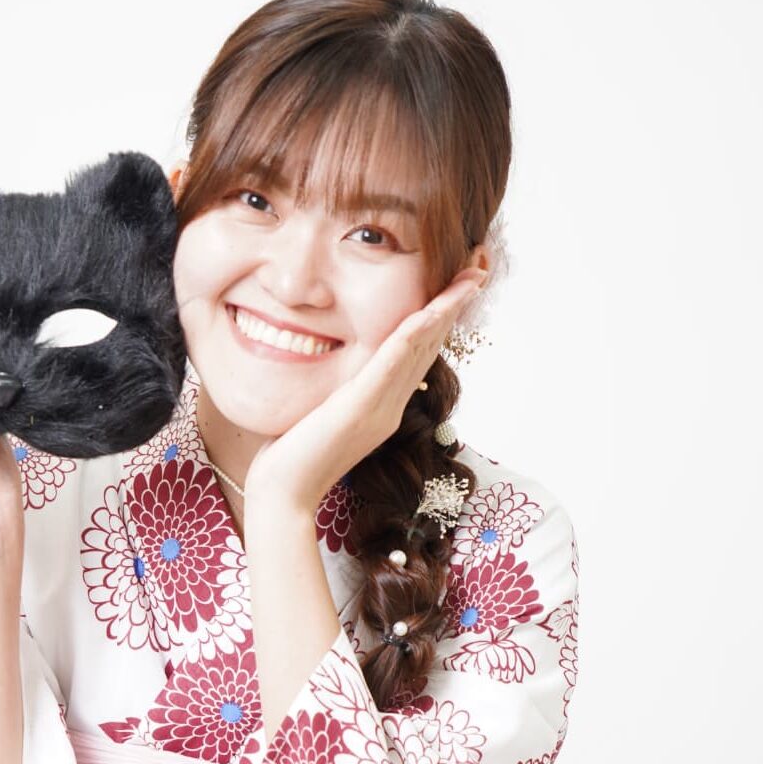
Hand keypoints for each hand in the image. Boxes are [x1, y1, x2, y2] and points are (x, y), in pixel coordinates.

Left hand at [243, 268, 488, 516]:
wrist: (284, 494)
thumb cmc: (292, 457)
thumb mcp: (322, 414)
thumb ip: (337, 391)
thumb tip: (332, 367)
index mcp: (384, 405)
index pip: (418, 353)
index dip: (440, 317)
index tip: (457, 285)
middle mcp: (391, 406)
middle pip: (431, 346)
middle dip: (455, 305)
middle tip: (478, 269)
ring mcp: (381, 409)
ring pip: (421, 349)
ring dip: (447, 311)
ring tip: (470, 278)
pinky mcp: (361, 409)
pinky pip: (393, 364)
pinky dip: (413, 334)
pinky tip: (429, 310)